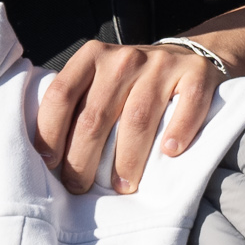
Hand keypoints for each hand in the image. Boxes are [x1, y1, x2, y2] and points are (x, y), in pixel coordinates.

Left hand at [30, 38, 228, 193]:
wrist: (190, 58)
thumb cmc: (133, 83)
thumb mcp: (100, 82)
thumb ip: (77, 106)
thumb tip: (48, 160)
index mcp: (92, 57)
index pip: (61, 94)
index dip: (50, 132)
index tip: (49, 165)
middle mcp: (125, 58)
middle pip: (95, 115)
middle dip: (83, 160)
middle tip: (80, 187)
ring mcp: (162, 64)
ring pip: (137, 119)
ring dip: (127, 160)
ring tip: (123, 186)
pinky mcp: (196, 75)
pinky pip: (186, 106)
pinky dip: (178, 132)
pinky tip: (170, 153)